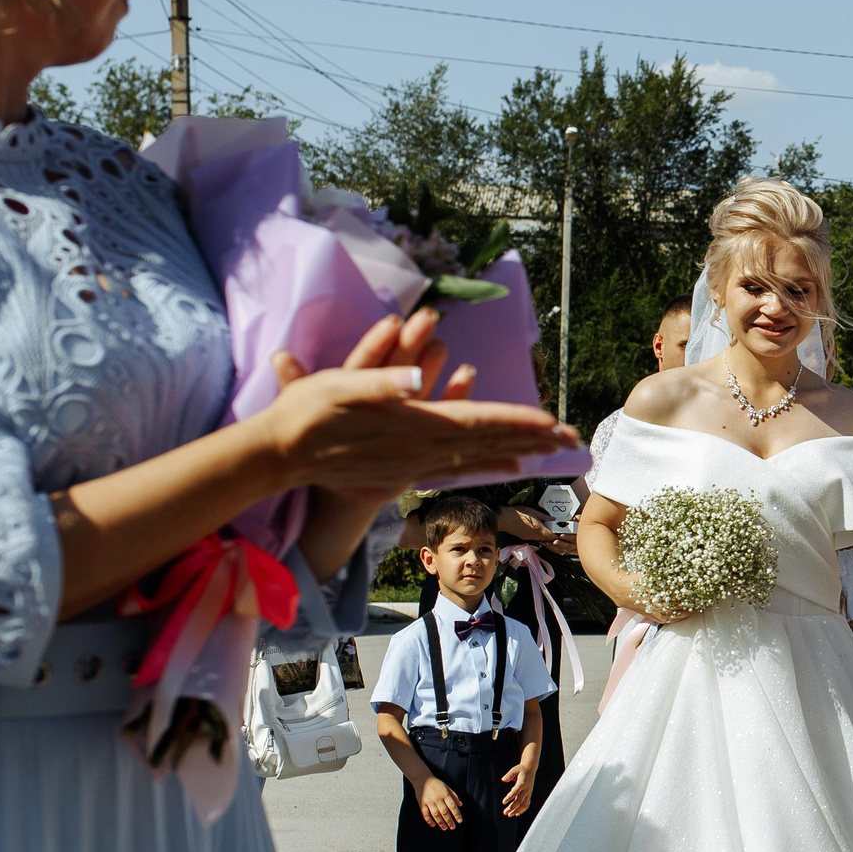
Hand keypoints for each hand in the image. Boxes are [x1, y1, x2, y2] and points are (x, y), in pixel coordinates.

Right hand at [262, 309, 575, 496]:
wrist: (280, 455)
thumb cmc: (305, 413)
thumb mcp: (338, 387)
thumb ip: (382, 382)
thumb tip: (418, 379)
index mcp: (415, 427)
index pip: (479, 422)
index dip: (519, 422)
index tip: (555, 424)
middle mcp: (422, 451)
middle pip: (489, 444)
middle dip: (532, 439)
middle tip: (573, 438)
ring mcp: (415, 465)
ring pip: (478, 458)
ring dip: (517, 451)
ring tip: (551, 448)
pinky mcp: (405, 472)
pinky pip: (458, 469)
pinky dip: (488, 464)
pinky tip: (506, 464)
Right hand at [416, 775, 461, 830]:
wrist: (422, 778)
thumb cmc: (436, 783)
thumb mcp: (447, 787)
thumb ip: (454, 796)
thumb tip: (460, 805)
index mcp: (445, 794)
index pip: (452, 806)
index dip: (456, 814)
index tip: (460, 821)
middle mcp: (437, 798)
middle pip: (445, 812)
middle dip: (449, 821)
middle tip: (453, 827)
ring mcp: (429, 801)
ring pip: (436, 814)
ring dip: (441, 822)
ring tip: (445, 828)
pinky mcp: (422, 803)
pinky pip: (425, 814)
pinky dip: (429, 820)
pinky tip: (433, 825)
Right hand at [501, 505, 579, 551]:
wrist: (503, 519)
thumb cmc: (517, 513)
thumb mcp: (533, 512)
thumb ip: (544, 517)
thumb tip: (552, 519)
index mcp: (538, 528)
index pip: (552, 536)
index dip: (558, 536)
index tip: (562, 534)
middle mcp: (534, 535)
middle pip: (548, 539)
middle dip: (554, 537)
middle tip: (559, 533)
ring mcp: (529, 538)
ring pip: (542, 540)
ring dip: (547, 538)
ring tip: (550, 532)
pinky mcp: (525, 538)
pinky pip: (535, 539)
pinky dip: (539, 537)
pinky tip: (539, 532)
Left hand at [503, 763, 535, 817]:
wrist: (530, 769)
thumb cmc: (521, 769)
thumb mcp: (515, 769)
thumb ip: (509, 775)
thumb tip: (503, 780)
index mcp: (522, 783)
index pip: (515, 792)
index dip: (509, 797)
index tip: (503, 802)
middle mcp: (527, 789)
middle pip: (519, 801)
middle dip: (512, 807)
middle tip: (505, 812)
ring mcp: (529, 793)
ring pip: (524, 804)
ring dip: (516, 810)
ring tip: (509, 815)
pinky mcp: (529, 794)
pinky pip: (527, 804)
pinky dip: (523, 810)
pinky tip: (517, 814)